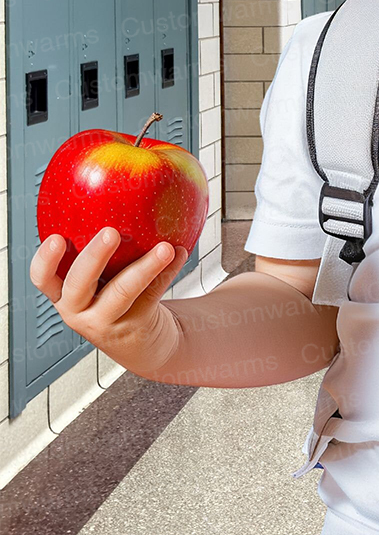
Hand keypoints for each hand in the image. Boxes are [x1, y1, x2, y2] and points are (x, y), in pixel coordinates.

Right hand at [30, 227, 188, 378]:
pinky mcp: (134, 326)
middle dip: (93, 257)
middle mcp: (79, 311)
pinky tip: (180, 253)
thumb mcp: (101, 280)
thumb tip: (118, 192)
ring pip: (123, 291)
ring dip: (146, 266)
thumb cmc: (119, 298)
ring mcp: (106, 321)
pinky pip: (152, 293)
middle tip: (111, 233)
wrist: (143, 342)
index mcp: (64, 294)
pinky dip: (168, 271)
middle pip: (79, 284)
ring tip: (165, 247)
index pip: (43, 278)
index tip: (56, 237)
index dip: (45, 260)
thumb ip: (103, 250)